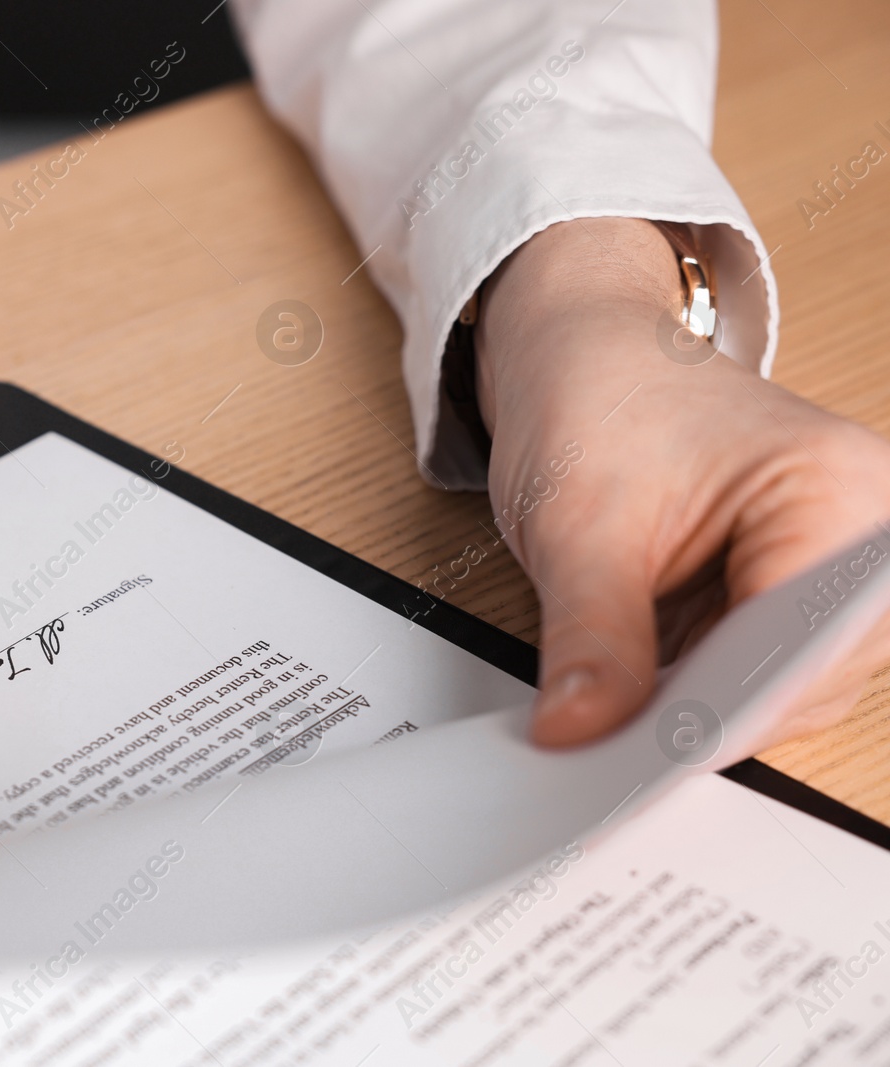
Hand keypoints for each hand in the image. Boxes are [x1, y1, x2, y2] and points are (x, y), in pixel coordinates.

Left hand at [476, 217, 889, 749]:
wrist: (580, 358)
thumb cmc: (595, 402)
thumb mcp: (576, 528)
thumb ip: (593, 638)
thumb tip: (584, 731)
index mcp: (839, 492)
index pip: (807, 642)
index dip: (727, 711)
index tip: (654, 759)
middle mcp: (861, 531)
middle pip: (808, 681)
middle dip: (711, 717)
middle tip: (619, 752)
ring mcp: (834, 566)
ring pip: (785, 691)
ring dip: (702, 709)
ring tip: (622, 712)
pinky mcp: (792, 591)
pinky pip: (759, 674)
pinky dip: (698, 692)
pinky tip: (643, 693)